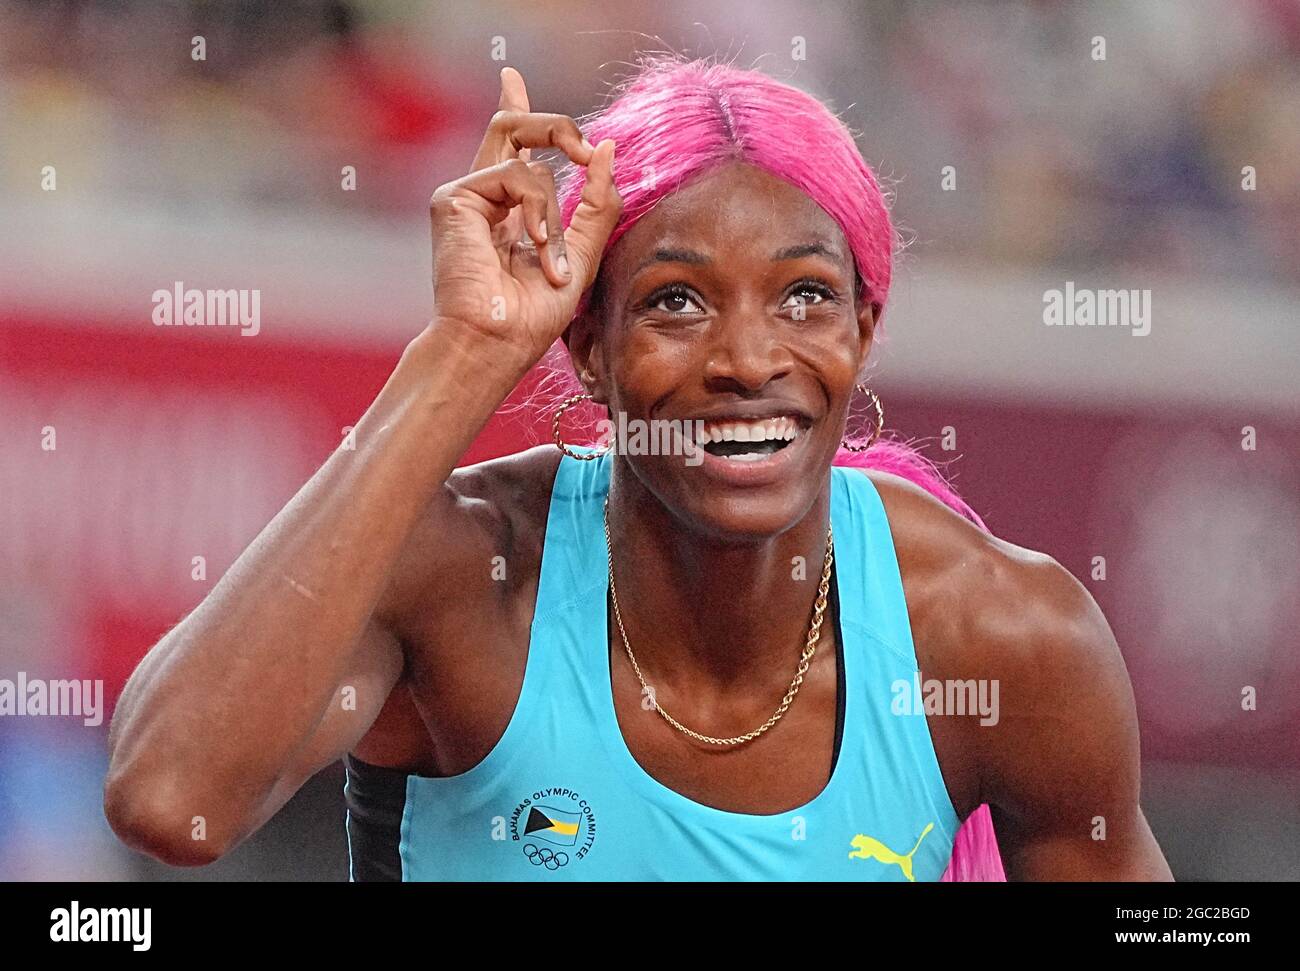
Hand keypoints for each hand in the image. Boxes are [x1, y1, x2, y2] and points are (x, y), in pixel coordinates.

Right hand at [428, 66, 620, 370]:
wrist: (496, 344)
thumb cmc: (531, 318)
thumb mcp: (581, 256)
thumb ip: (596, 204)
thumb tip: (609, 148)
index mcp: (507, 212)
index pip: (510, 149)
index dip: (514, 109)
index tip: (511, 79)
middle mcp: (483, 198)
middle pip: (512, 127)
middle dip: (554, 126)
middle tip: (585, 150)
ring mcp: (466, 197)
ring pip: (527, 153)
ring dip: (555, 209)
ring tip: (552, 258)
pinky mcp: (454, 199)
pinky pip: (518, 176)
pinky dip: (539, 212)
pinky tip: (536, 247)